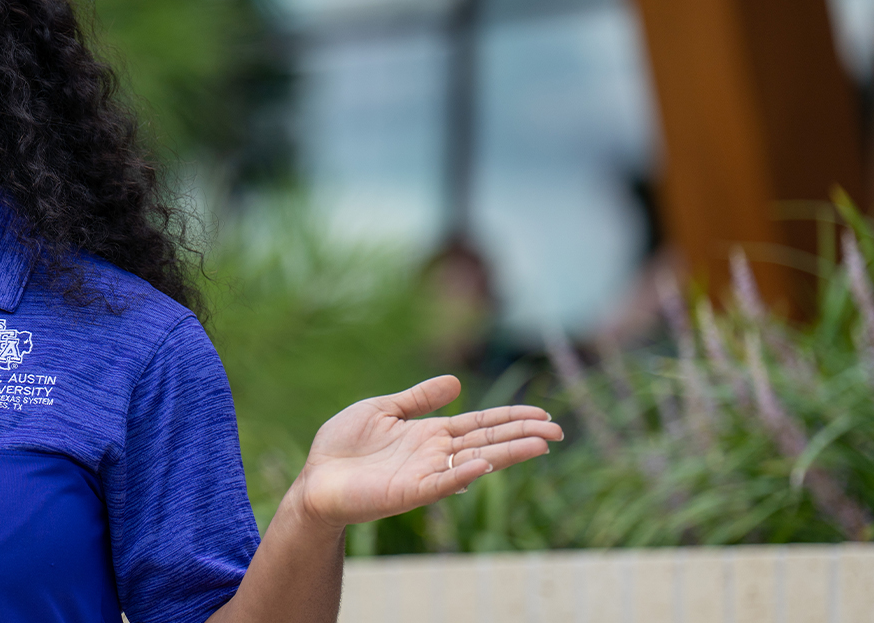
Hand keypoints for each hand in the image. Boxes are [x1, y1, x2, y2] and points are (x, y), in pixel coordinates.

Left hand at [286, 375, 561, 528]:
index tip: (543, 414)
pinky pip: (441, 483)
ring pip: (475, 462)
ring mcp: (425, 475)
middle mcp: (435, 455)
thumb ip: (418, 399)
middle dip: (522, 436)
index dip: (511, 419)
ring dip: (507, 454)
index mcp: (430, 434)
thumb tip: (457, 381)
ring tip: (540, 445)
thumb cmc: (343, 446)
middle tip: (558, 431)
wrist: (315, 479)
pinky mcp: (408, 492)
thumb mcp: (382, 409)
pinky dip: (463, 474)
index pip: (480, 424)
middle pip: (487, 442)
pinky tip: (485, 464)